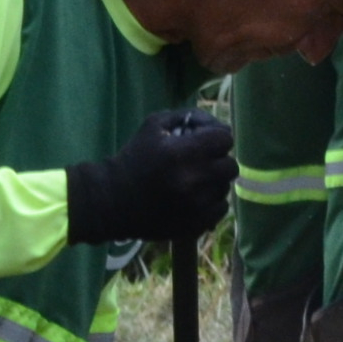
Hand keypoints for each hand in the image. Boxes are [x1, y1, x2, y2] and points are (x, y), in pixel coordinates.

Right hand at [67, 108, 236, 244]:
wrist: (112, 200)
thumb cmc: (133, 158)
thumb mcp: (152, 125)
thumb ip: (185, 117)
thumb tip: (210, 123)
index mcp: (183, 153)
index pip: (224, 138)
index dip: (216, 136)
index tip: (205, 140)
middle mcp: (194, 180)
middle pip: (231, 165)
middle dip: (218, 159)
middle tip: (203, 161)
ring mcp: (197, 206)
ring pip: (225, 188)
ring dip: (214, 182)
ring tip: (195, 181)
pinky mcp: (195, 224)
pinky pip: (220, 209)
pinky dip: (212, 202)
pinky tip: (195, 198)